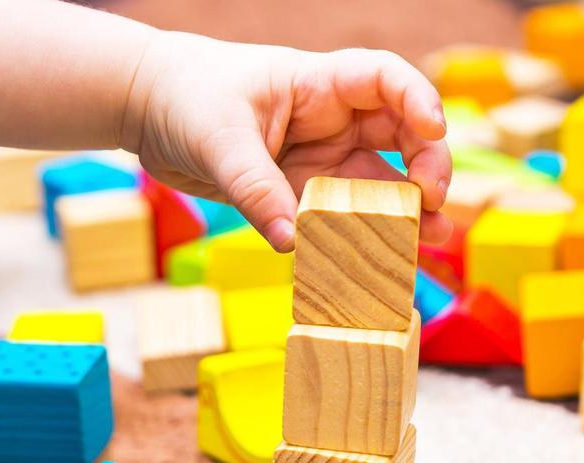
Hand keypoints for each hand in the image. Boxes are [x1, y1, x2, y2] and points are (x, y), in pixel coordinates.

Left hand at [121, 32, 452, 252]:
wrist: (148, 109)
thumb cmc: (186, 98)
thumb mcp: (219, 140)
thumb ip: (256, 189)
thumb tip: (293, 243)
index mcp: (318, 84)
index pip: (385, 78)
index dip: (418, 100)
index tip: (435, 129)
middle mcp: (331, 120)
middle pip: (401, 135)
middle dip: (427, 166)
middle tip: (434, 203)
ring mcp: (319, 159)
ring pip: (379, 183)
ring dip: (409, 211)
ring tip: (434, 241)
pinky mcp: (301, 194)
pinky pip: (340, 218)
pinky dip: (362, 239)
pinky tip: (383, 263)